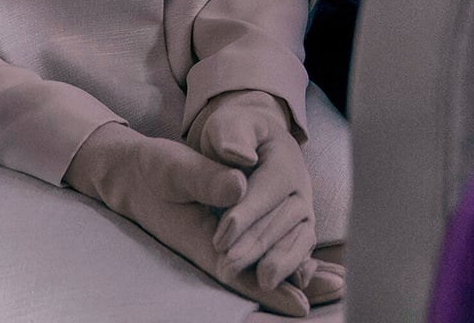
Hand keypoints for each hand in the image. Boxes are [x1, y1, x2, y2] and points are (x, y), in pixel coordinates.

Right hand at [65, 122, 315, 315]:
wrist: (136, 174)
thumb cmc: (154, 171)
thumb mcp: (175, 169)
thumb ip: (205, 179)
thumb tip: (239, 187)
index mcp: (203, 239)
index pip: (240, 272)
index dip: (271, 289)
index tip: (300, 305)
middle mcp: (217, 247)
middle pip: (260, 274)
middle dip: (296, 285)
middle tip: (336, 291)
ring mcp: (224, 242)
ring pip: (265, 263)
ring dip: (299, 272)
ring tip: (337, 282)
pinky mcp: (229, 232)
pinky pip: (263, 249)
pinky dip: (288, 255)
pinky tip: (313, 263)